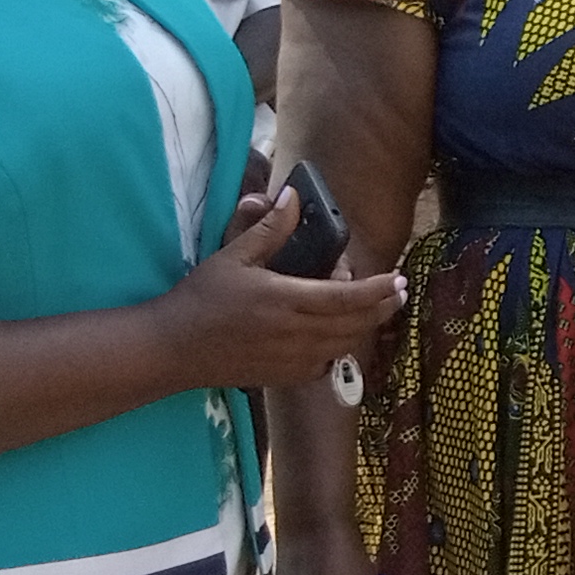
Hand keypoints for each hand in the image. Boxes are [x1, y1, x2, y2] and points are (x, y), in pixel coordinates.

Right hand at [161, 180, 404, 395]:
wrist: (175, 348)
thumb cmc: (202, 299)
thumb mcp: (233, 257)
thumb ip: (269, 230)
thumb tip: (292, 198)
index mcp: (286, 300)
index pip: (347, 297)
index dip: (379, 289)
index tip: (399, 279)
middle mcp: (296, 333)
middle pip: (356, 323)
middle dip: (383, 306)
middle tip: (398, 291)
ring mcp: (294, 359)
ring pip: (346, 344)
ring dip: (364, 325)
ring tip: (374, 306)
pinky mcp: (287, 376)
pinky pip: (327, 363)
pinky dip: (339, 347)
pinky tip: (337, 333)